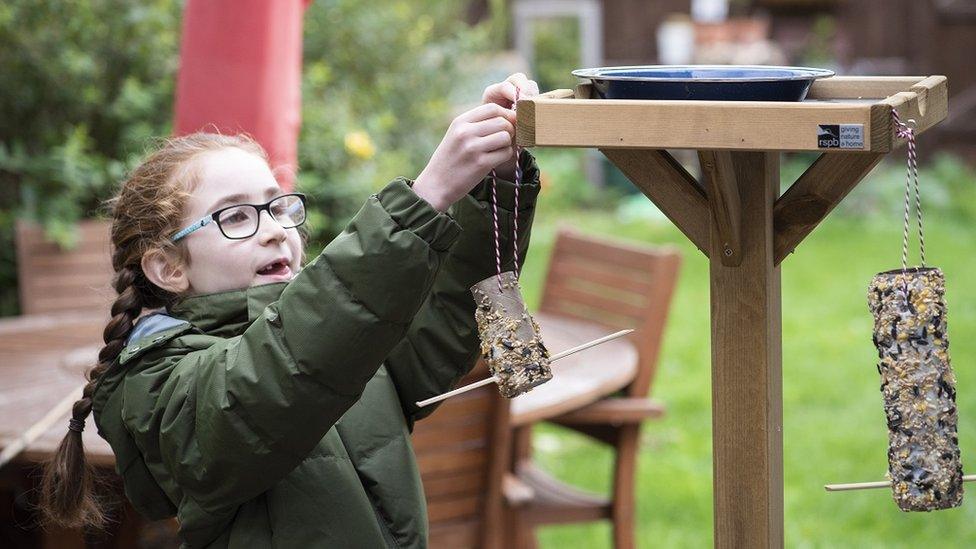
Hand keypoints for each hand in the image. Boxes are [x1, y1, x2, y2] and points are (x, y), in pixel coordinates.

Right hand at [413, 74, 539, 210]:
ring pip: (506, 136)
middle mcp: (465, 132)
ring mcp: (473, 148)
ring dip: (507, 144)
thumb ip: (477, 123)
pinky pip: (505, 153)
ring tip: (497, 150)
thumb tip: (509, 116)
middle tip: (503, 140)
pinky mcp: (481, 164)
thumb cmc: (450, 159)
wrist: (435, 185)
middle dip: (509, 130)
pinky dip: (505, 156)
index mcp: (459, 122)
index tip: (506, 123)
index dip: (505, 114)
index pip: (492, 108)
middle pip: (502, 121)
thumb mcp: (456, 134)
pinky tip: (495, 160)